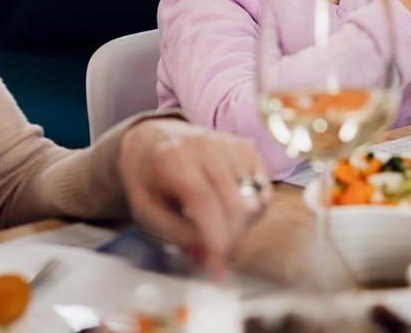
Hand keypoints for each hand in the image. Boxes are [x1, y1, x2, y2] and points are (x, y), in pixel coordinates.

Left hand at [118, 118, 270, 277]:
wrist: (151, 140)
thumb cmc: (147, 178)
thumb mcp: (145, 211)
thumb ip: (176, 233)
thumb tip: (208, 252)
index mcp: (172, 158)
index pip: (204, 202)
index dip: (215, 240)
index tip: (216, 270)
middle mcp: (205, 145)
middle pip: (235, 204)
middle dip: (230, 240)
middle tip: (217, 256)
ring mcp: (229, 144)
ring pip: (254, 200)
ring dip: (241, 226)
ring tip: (218, 228)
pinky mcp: (246, 147)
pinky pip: (264, 190)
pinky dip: (253, 211)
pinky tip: (232, 213)